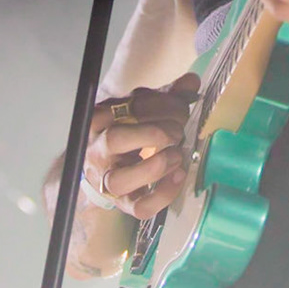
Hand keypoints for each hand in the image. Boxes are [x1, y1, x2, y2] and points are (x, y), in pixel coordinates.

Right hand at [81, 72, 198, 219]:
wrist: (104, 166)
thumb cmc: (128, 132)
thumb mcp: (143, 109)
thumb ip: (167, 95)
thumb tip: (191, 81)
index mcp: (100, 118)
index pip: (127, 107)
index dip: (162, 105)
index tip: (182, 106)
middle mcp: (97, 149)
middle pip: (116, 139)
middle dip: (155, 133)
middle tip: (178, 131)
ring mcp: (106, 179)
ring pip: (120, 179)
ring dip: (156, 165)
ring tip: (177, 155)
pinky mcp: (123, 202)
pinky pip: (139, 207)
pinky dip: (163, 194)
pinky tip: (178, 175)